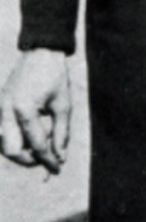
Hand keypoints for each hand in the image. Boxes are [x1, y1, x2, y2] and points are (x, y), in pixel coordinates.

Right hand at [0, 49, 70, 174]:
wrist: (41, 51)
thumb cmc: (55, 76)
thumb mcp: (63, 105)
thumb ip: (61, 133)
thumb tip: (59, 157)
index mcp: (24, 110)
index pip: (36, 145)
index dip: (48, 160)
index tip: (57, 169)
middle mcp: (6, 111)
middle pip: (11, 151)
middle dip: (28, 159)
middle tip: (46, 158)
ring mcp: (0, 108)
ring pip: (3, 144)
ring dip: (20, 150)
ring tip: (39, 144)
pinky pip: (3, 131)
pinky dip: (15, 139)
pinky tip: (30, 134)